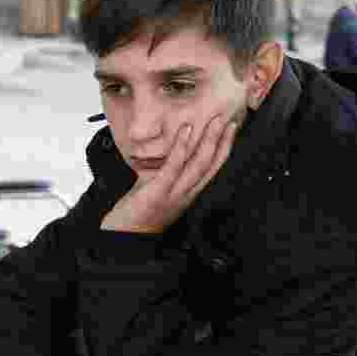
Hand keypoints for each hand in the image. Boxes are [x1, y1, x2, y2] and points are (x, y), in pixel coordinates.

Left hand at [101, 115, 237, 233]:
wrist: (125, 237)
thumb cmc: (138, 214)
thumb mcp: (156, 188)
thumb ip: (166, 171)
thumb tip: (168, 151)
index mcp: (188, 193)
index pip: (212, 168)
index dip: (224, 147)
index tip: (231, 129)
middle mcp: (186, 194)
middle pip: (210, 165)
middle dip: (221, 140)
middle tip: (228, 118)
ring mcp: (174, 194)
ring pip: (198, 165)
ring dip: (208, 141)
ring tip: (214, 122)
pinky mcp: (159, 192)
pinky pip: (174, 167)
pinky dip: (181, 147)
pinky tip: (186, 131)